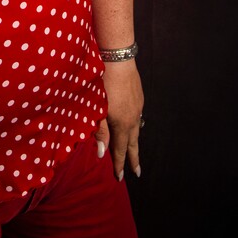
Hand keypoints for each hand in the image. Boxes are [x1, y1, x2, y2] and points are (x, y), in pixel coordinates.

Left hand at [94, 59, 144, 180]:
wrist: (118, 60)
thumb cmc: (102, 83)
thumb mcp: (97, 108)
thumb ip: (100, 131)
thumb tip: (102, 153)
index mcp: (121, 123)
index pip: (120, 149)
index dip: (120, 164)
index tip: (120, 177)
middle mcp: (133, 118)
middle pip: (133, 143)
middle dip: (133, 158)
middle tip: (136, 173)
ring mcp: (138, 107)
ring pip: (137, 130)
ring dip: (135, 143)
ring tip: (134, 153)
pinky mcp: (139, 97)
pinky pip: (138, 118)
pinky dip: (135, 127)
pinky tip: (133, 126)